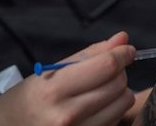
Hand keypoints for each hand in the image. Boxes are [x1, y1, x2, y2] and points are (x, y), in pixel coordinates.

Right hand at [0, 32, 135, 125]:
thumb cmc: (28, 99)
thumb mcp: (51, 71)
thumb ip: (89, 54)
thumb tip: (122, 39)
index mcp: (54, 89)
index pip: (105, 66)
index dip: (122, 54)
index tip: (127, 50)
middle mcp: (67, 115)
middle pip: (117, 84)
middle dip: (118, 71)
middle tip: (105, 70)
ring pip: (122, 103)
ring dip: (118, 91)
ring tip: (99, 89)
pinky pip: (116, 120)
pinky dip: (113, 109)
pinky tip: (97, 107)